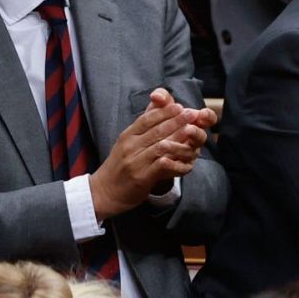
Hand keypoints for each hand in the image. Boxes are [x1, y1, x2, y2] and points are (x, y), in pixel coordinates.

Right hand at [89, 90, 210, 218]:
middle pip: (157, 130)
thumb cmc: (120, 166)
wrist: (104, 191)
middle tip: (193, 114)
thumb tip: (156, 112)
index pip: (147, 119)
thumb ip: (142, 130)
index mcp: (128, 136)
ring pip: (161, 146)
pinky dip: (177, 163)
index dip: (165, 111)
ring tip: (194, 135)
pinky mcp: (141, 177)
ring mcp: (135, 161)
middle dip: (177, 121)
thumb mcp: (127, 144)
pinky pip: (162, 166)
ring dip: (180, 140)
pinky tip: (189, 162)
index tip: (181, 106)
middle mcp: (130, 146)